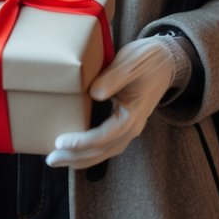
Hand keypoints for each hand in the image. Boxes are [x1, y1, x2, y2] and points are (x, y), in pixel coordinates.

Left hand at [46, 36, 187, 169]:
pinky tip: (74, 150)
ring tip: (58, 159)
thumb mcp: (131, 63)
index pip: (105, 135)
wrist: (167, 61)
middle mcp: (132, 126)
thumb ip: (113, 78)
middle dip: (76, 157)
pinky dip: (90, 150)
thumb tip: (94, 93)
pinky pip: (106, 143)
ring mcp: (129, 126)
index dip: (83, 141)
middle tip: (51, 159)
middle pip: (103, 150)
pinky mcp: (123, 122)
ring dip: (81, 158)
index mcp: (133, 114)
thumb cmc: (148, 59)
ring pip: (104, 150)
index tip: (61, 141)